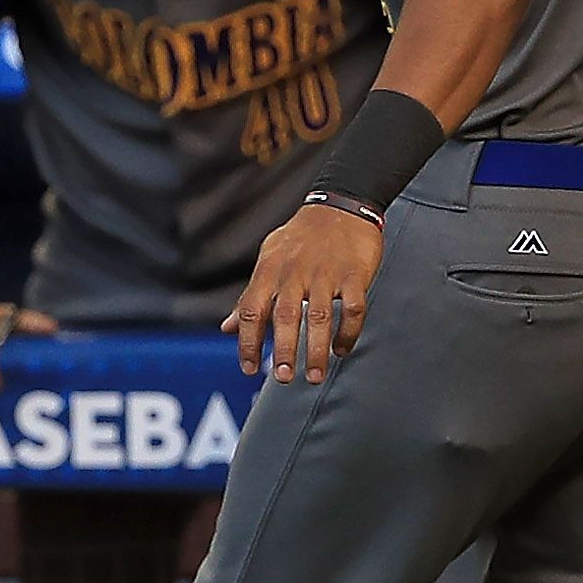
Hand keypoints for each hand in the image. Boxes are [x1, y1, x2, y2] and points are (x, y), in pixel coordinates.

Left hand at [227, 203, 383, 383]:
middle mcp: (295, 274)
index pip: (252, 311)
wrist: (342, 205)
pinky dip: (348, 332)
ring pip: (320, 317)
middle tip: (283, 378)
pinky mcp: (354, 274)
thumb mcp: (269, 259)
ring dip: (317, 350)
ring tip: (314, 376)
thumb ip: (250, 296)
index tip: (249, 369)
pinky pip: (353, 308)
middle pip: (285, 317)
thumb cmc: (301, 237)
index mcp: (270, 271)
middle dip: (283, 351)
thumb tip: (228, 328)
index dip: (247, 343)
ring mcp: (326, 274)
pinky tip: (342, 349)